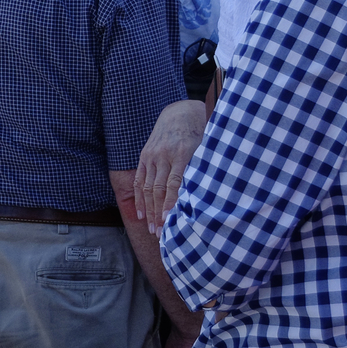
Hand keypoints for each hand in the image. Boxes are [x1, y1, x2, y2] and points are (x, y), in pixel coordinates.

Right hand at [135, 100, 205, 236]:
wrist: (179, 112)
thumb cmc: (199, 133)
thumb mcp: (205, 147)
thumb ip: (202, 170)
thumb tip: (206, 199)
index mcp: (182, 152)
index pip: (175, 184)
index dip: (172, 204)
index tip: (171, 223)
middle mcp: (164, 154)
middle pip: (159, 190)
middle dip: (159, 214)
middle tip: (162, 234)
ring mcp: (152, 155)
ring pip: (148, 188)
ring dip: (150, 211)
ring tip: (153, 230)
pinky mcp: (144, 156)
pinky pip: (139, 180)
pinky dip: (139, 199)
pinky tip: (141, 214)